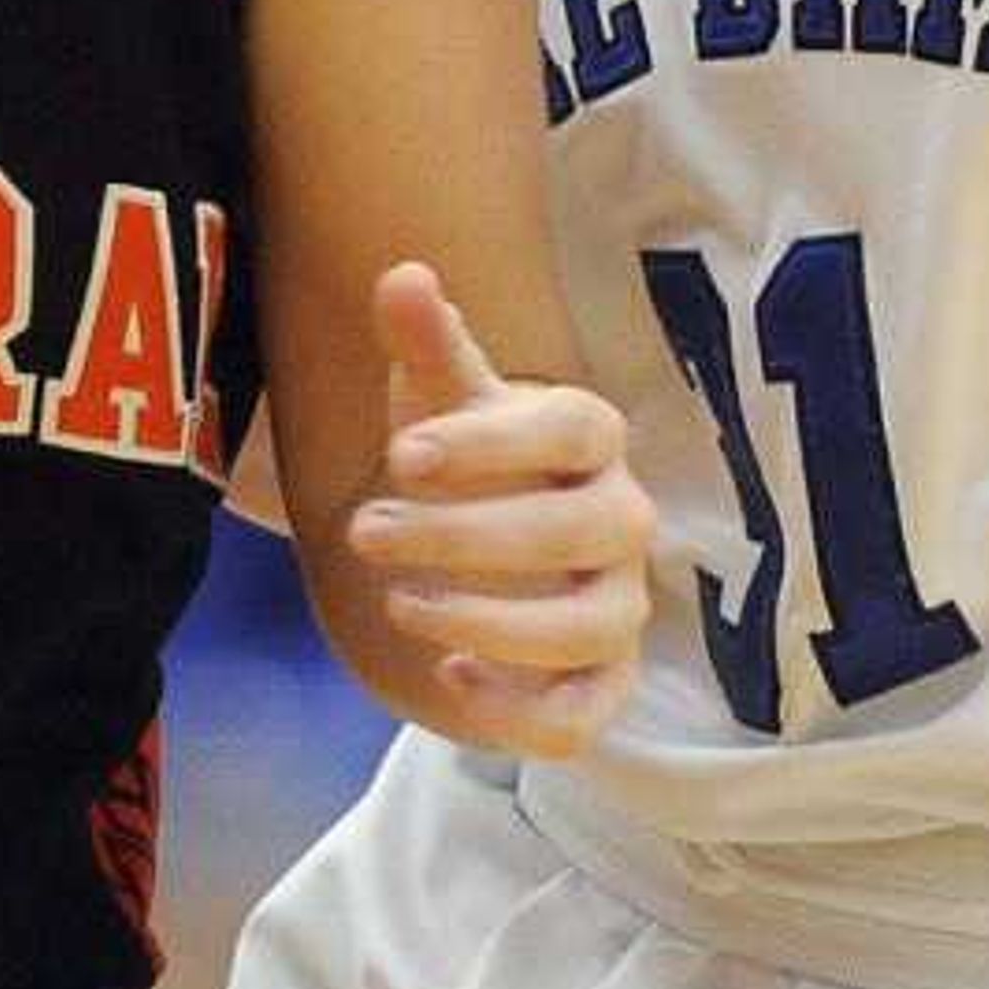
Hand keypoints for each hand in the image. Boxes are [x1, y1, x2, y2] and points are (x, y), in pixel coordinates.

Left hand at [346, 262, 651, 757]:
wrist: (484, 547)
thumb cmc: (465, 460)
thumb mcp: (437, 401)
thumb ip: (426, 344)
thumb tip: (403, 274)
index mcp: (589, 437)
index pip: (570, 427)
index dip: (490, 443)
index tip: (399, 454)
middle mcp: (622, 518)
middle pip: (583, 529)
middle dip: (470, 536)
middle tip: (366, 532)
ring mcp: (619, 604)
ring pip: (595, 625)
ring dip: (496, 623)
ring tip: (400, 606)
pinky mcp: (601, 682)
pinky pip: (586, 714)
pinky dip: (524, 711)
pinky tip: (448, 678)